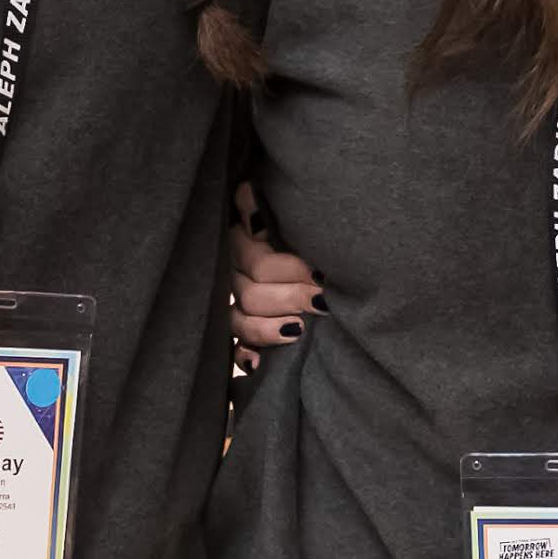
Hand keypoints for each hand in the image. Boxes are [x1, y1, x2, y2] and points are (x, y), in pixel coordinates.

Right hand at [226, 183, 322, 356]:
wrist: (319, 269)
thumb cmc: (301, 239)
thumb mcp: (284, 220)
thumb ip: (256, 206)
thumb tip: (249, 195)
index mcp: (243, 247)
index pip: (257, 261)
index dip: (288, 268)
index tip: (319, 274)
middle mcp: (236, 278)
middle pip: (251, 293)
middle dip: (289, 296)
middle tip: (322, 301)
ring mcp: (238, 309)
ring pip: (240, 321)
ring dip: (266, 328)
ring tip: (297, 331)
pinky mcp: (245, 337)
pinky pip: (236, 350)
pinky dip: (245, 357)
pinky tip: (257, 363)